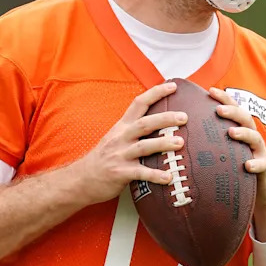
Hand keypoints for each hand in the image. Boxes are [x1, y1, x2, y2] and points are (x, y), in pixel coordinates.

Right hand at [72, 81, 185, 204]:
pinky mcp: (120, 173)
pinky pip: (140, 173)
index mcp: (122, 126)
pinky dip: (155, 175)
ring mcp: (120, 155)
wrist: (82, 179)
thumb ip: (134, 130)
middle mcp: (121, 138)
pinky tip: (169, 177)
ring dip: (163, 144)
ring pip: (143, 147)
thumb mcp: (116, 137)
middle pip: (144, 124)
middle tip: (184, 117)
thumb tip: (162, 122)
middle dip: (165, 119)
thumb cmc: (105, 158)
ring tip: (180, 143)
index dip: (156, 93)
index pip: (139, 103)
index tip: (173, 86)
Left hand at [209, 87, 265, 240]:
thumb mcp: (228, 153)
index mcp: (242, 132)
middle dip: (232, 112)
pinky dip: (254, 164)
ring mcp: (260, 154)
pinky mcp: (265, 171)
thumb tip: (184, 135)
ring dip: (243, 133)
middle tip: (218, 109)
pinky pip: (261, 166)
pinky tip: (246, 166)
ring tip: (231, 132)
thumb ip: (213, 143)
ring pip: (254, 138)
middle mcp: (252, 140)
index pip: (234, 110)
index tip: (210, 90)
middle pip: (245, 119)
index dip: (224, 99)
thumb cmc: (240, 170)